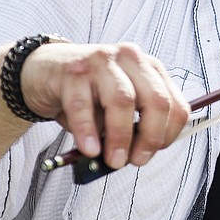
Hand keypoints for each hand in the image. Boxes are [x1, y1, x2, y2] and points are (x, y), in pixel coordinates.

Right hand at [19, 42, 190, 169]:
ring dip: (121, 137)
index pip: (174, 102)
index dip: (168, 133)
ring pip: (122, 101)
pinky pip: (82, 105)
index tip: (154, 152)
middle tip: (136, 161)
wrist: (45, 71)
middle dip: (150, 136)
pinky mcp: (73, 71)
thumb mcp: (117, 104)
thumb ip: (132, 125)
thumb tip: (136, 156)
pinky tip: (89, 149)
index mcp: (148, 68)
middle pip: (155, 100)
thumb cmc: (88, 91)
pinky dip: (88, 132)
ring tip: (113, 160)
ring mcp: (102, 61)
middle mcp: (130, 58)